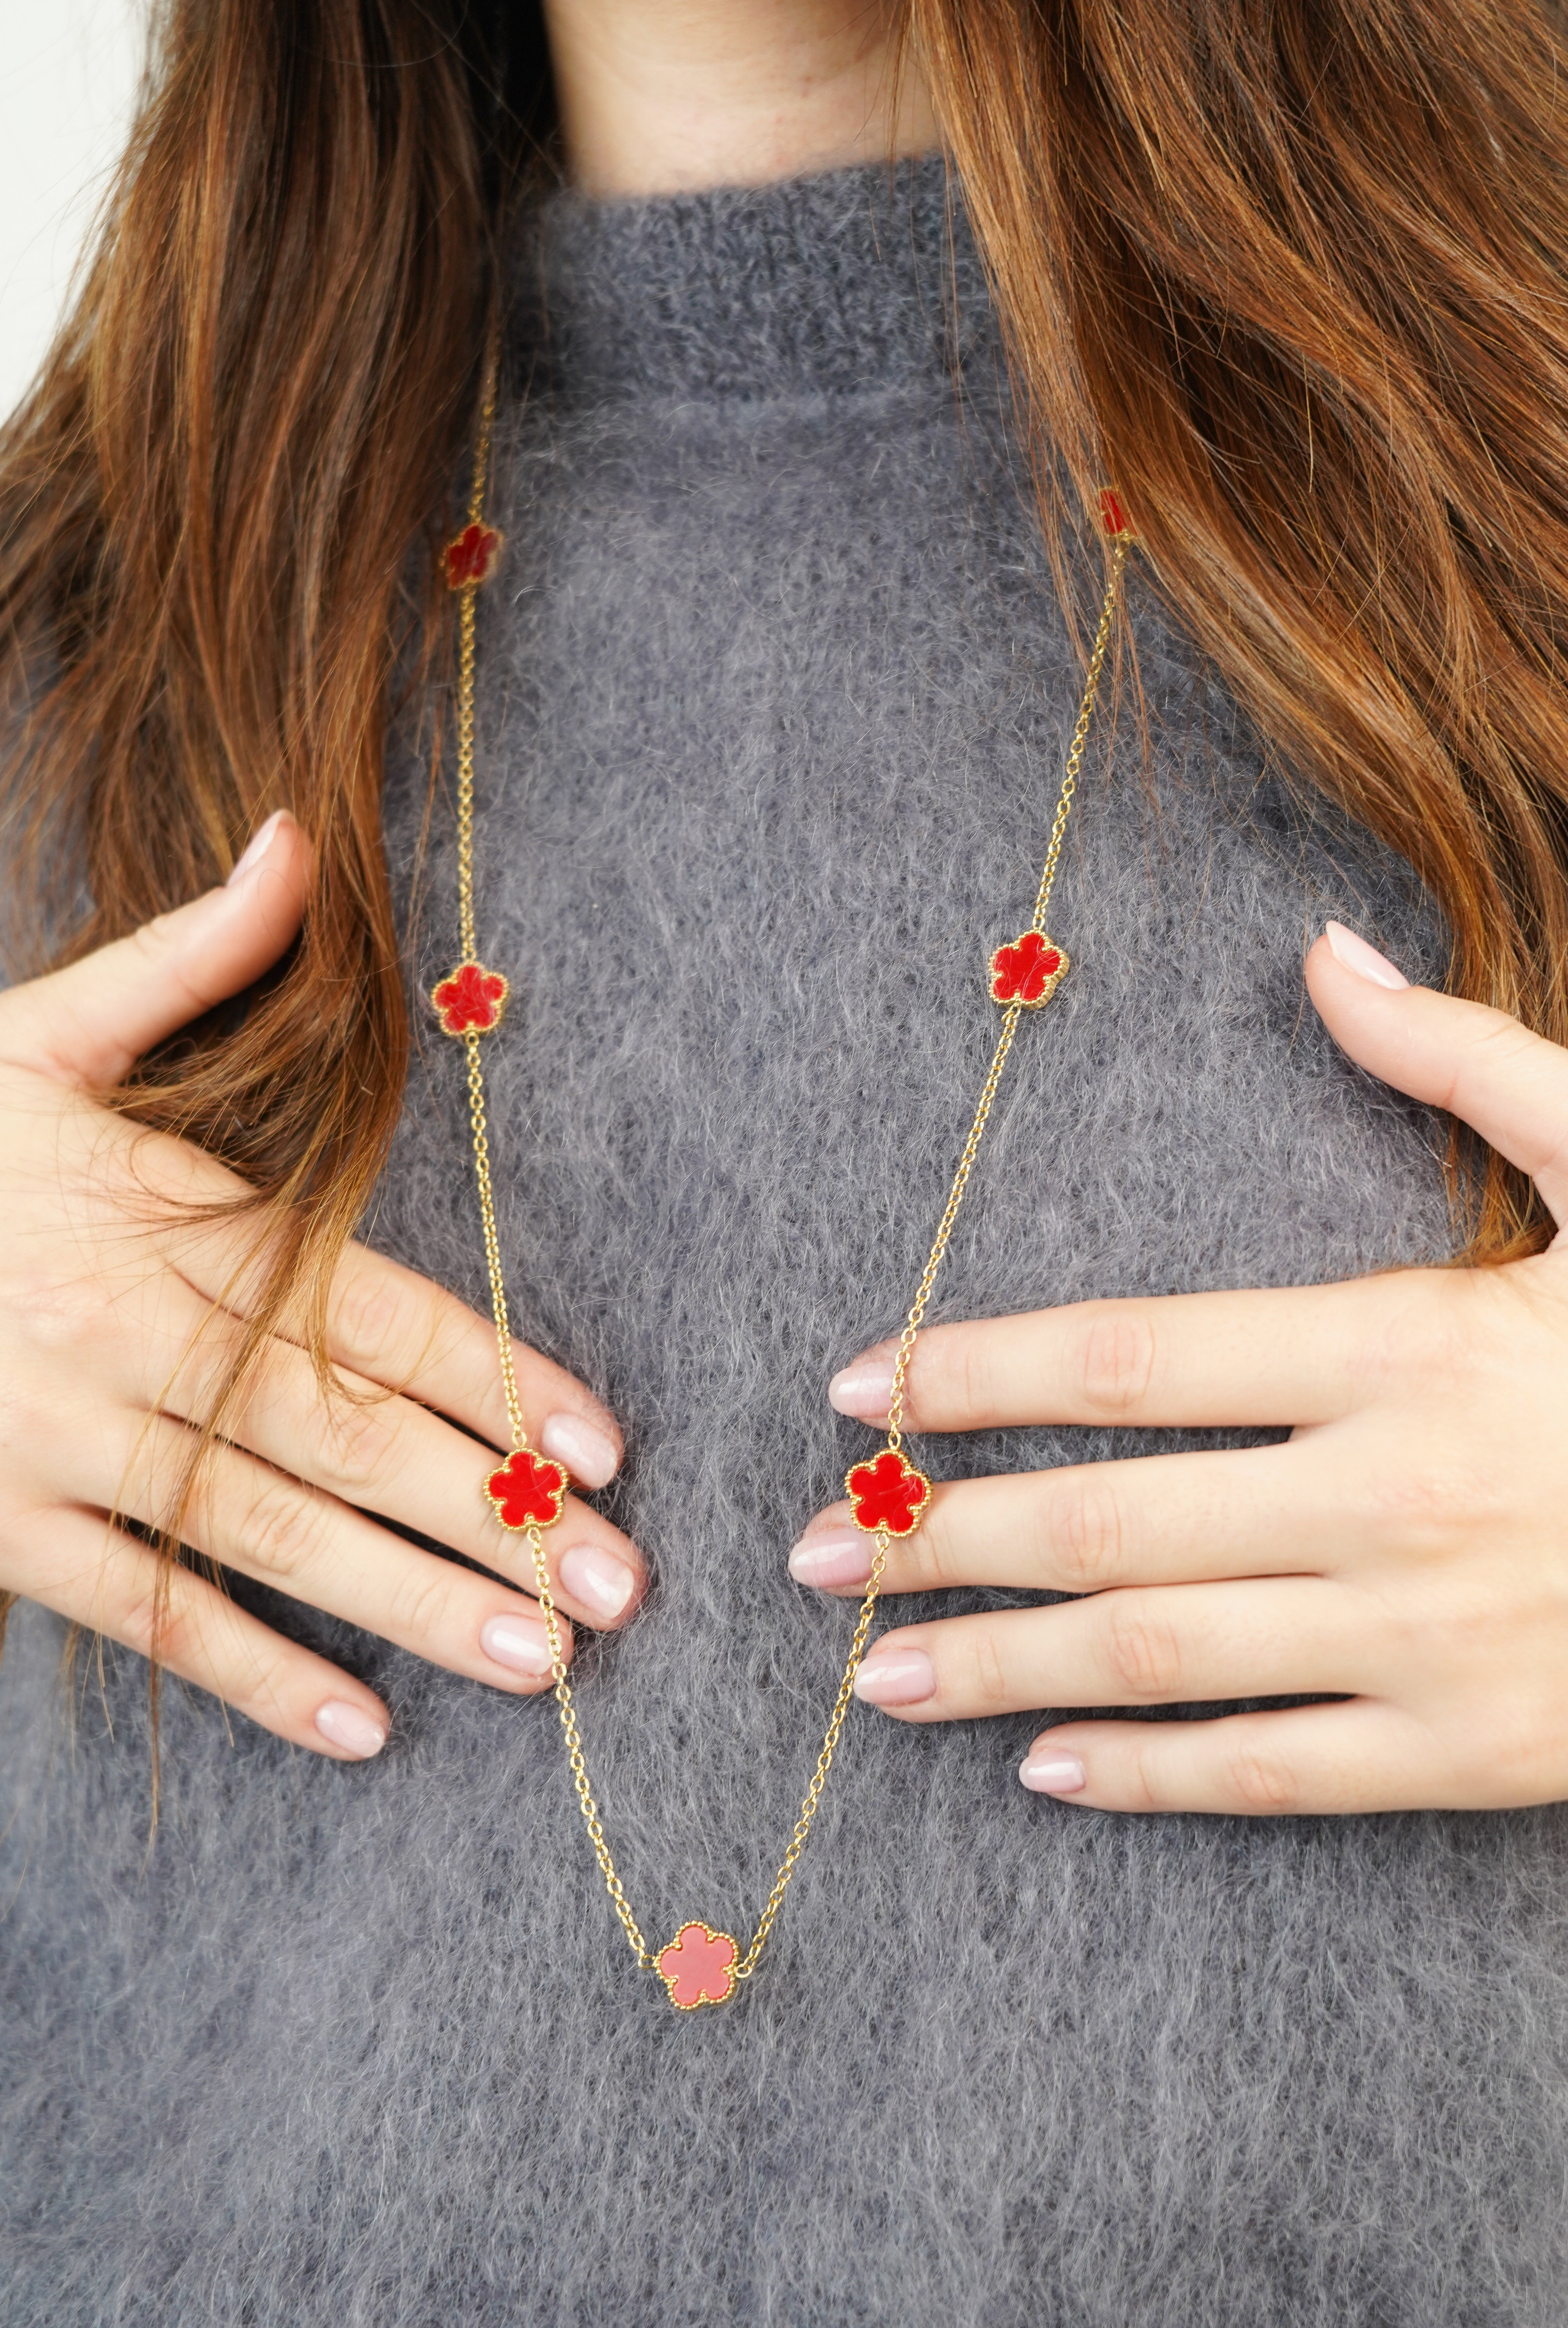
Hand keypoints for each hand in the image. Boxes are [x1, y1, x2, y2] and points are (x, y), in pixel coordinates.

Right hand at [0, 814, 642, 1759]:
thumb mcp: (40, 1026)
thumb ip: (188, 955)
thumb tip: (294, 843)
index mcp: (170, 1221)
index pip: (370, 1311)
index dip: (494, 1379)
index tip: (601, 1448)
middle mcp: (130, 1341)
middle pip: (344, 1438)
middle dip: (488, 1516)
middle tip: (615, 1590)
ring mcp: (62, 1447)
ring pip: (265, 1539)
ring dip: (407, 1606)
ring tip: (537, 1664)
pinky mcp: (4, 1528)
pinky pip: (146, 1615)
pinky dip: (250, 1673)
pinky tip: (359, 1729)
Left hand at [794, 921, 1567, 1813]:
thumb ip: (1466, 1059)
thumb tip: (1322, 950)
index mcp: (1409, 1347)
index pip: (1127, 1358)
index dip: (971, 1374)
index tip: (858, 1391)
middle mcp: (1390, 1500)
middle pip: (1105, 1520)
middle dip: (936, 1537)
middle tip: (810, 1556)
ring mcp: (1427, 1643)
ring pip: (1157, 1660)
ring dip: (993, 1667)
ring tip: (870, 1673)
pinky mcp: (1472, 1754)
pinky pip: (1268, 1773)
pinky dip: (1143, 1775)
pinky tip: (1036, 1765)